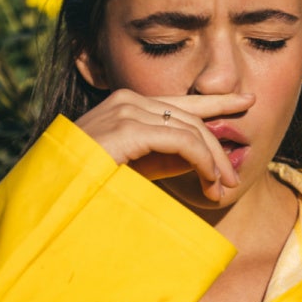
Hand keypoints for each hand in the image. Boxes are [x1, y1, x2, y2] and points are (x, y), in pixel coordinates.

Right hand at [73, 89, 254, 198]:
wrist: (54, 200)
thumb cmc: (94, 186)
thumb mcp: (141, 168)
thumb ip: (170, 156)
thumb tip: (206, 157)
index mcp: (128, 106)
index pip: (181, 101)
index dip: (217, 102)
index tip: (247, 101)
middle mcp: (127, 101)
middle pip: (191, 117)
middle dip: (217, 150)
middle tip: (231, 182)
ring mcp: (125, 111)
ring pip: (190, 129)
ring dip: (212, 162)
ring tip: (220, 189)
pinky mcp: (126, 129)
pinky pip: (181, 141)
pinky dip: (201, 161)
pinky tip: (208, 181)